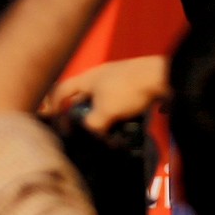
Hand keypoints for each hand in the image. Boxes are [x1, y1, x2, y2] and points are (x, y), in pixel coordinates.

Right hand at [45, 55, 170, 131]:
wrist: (163, 78)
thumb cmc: (128, 89)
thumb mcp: (105, 111)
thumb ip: (91, 125)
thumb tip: (90, 135)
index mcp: (88, 78)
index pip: (62, 90)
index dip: (53, 106)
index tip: (52, 122)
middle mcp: (100, 79)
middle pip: (82, 100)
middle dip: (80, 118)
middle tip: (80, 134)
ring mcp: (117, 83)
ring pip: (100, 106)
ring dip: (100, 121)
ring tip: (102, 137)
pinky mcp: (132, 90)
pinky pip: (117, 108)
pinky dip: (115, 119)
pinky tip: (120, 132)